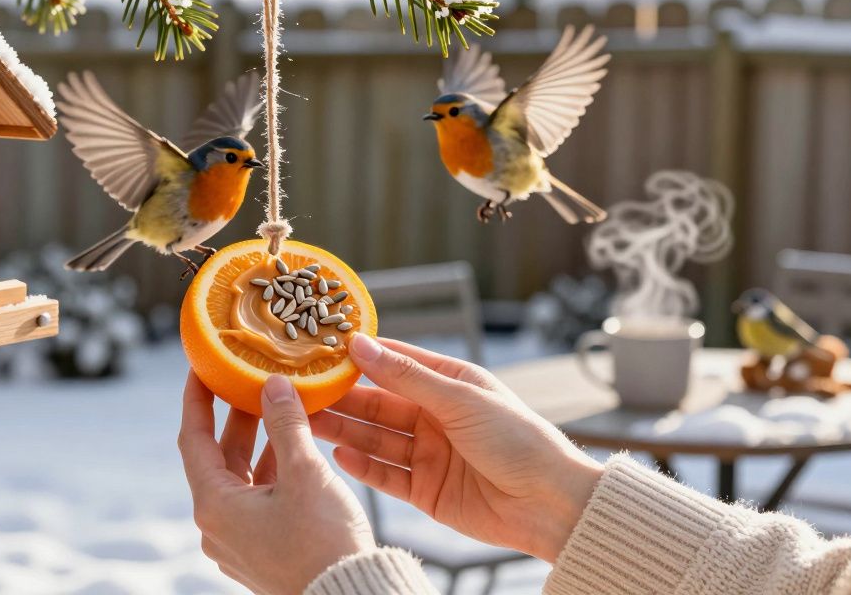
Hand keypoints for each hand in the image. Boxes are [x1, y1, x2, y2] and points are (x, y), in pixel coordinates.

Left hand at [179, 372, 375, 594]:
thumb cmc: (323, 542)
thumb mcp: (305, 472)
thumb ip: (286, 424)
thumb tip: (273, 385)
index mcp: (215, 505)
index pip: (193, 439)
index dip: (196, 400)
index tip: (201, 369)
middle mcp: (218, 526)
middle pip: (218, 458)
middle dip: (236, 418)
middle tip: (250, 381)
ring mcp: (239, 542)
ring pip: (242, 479)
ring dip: (259, 444)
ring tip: (280, 409)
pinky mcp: (262, 551)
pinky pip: (258, 500)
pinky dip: (272, 472)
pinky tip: (296, 450)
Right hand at [310, 335, 601, 562]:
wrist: (549, 504)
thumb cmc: (518, 440)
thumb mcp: (460, 399)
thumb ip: (406, 376)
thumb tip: (361, 346)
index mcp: (449, 384)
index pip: (394, 363)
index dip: (359, 357)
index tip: (321, 349)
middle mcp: (435, 417)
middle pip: (378, 404)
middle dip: (341, 398)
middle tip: (301, 391)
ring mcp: (429, 454)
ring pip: (376, 438)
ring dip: (343, 430)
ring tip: (307, 421)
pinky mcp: (425, 490)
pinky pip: (385, 475)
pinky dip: (362, 466)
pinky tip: (337, 455)